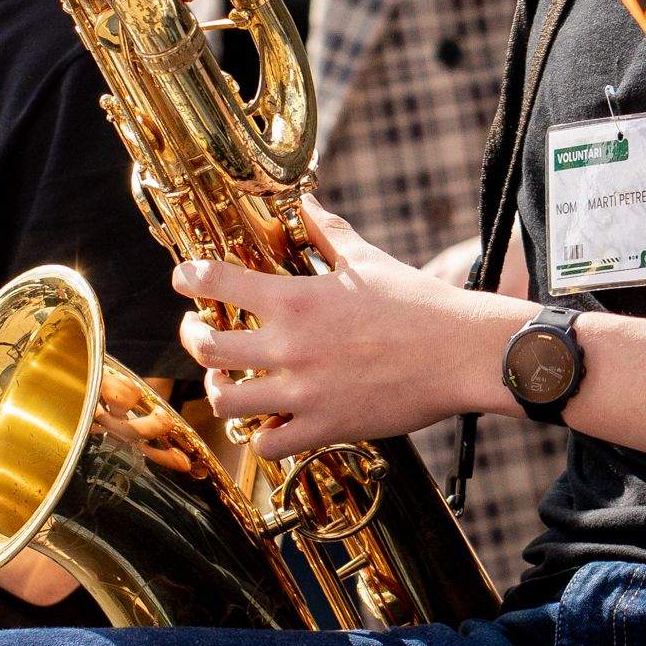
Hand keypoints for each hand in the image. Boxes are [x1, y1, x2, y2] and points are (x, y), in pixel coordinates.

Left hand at [177, 196, 524, 457]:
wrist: (461, 354)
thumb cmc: (418, 303)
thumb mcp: (367, 259)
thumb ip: (327, 233)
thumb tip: (305, 203)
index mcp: (296, 299)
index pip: (217, 281)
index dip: (189, 277)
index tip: (184, 278)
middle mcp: (290, 346)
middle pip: (206, 348)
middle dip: (193, 338)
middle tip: (200, 332)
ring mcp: (304, 391)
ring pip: (226, 400)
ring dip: (220, 389)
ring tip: (228, 380)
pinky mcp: (324, 427)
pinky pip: (268, 443)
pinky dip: (262, 433)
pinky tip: (270, 419)